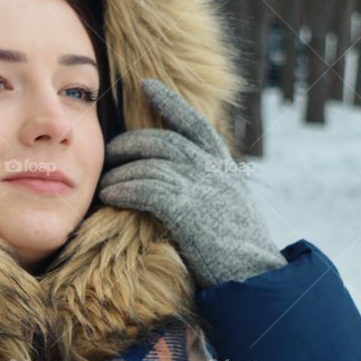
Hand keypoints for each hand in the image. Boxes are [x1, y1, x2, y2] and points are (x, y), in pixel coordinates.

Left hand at [97, 77, 286, 289]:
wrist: (256, 277)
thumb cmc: (239, 251)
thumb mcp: (231, 207)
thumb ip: (211, 186)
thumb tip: (186, 180)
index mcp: (224, 167)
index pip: (195, 123)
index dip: (170, 102)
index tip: (147, 83)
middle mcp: (213, 171)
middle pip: (163, 141)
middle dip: (131, 143)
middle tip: (110, 152)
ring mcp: (201, 188)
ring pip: (150, 165)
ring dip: (121, 173)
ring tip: (104, 183)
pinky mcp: (187, 211)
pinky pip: (146, 189)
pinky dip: (124, 189)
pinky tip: (109, 195)